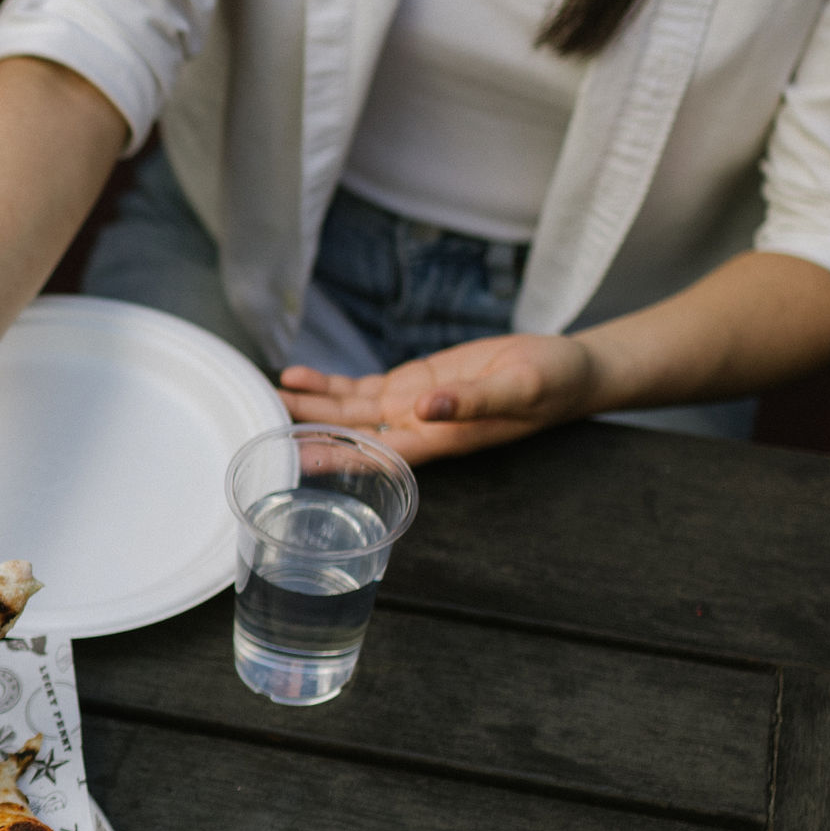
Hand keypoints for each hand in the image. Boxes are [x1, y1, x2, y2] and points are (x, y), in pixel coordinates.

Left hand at [279, 331, 602, 462]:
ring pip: (351, 411)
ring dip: (311, 406)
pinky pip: (364, 389)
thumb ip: (473, 400)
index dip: (339, 458)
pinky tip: (299, 377)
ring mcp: (413, 406)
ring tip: (269, 395)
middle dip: (309, 431)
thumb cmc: (552, 383)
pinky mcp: (414, 384)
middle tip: (261, 425)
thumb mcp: (520, 387)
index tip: (298, 460)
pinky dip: (332, 385)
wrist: (567, 369)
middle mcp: (419, 427)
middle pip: (353, 434)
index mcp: (442, 438)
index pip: (380, 453)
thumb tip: (427, 406)